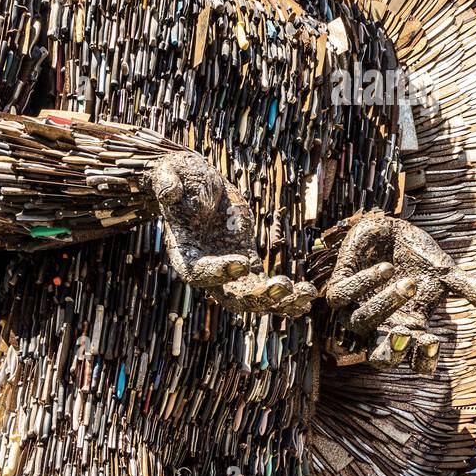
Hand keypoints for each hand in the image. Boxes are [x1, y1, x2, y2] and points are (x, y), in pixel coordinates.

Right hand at [145, 151, 316, 316]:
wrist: (193, 183)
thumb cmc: (180, 178)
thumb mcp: (171, 174)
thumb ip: (168, 183)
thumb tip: (169, 191)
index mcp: (185, 252)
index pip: (198, 272)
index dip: (219, 272)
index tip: (242, 262)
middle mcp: (206, 269)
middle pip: (229, 295)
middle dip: (256, 296)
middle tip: (281, 288)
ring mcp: (229, 268)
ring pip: (252, 296)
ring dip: (278, 301)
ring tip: (304, 298)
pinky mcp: (246, 260)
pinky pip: (264, 284)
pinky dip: (285, 294)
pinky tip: (307, 295)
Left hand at [325, 213, 475, 373]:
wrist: (393, 228)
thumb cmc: (418, 257)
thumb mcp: (445, 273)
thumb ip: (467, 288)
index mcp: (407, 327)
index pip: (412, 357)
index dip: (421, 360)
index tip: (433, 344)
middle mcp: (380, 324)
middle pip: (379, 357)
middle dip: (390, 351)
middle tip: (404, 335)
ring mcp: (357, 307)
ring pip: (359, 323)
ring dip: (385, 304)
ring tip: (409, 282)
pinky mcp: (340, 286)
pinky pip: (341, 296)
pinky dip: (363, 283)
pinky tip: (385, 268)